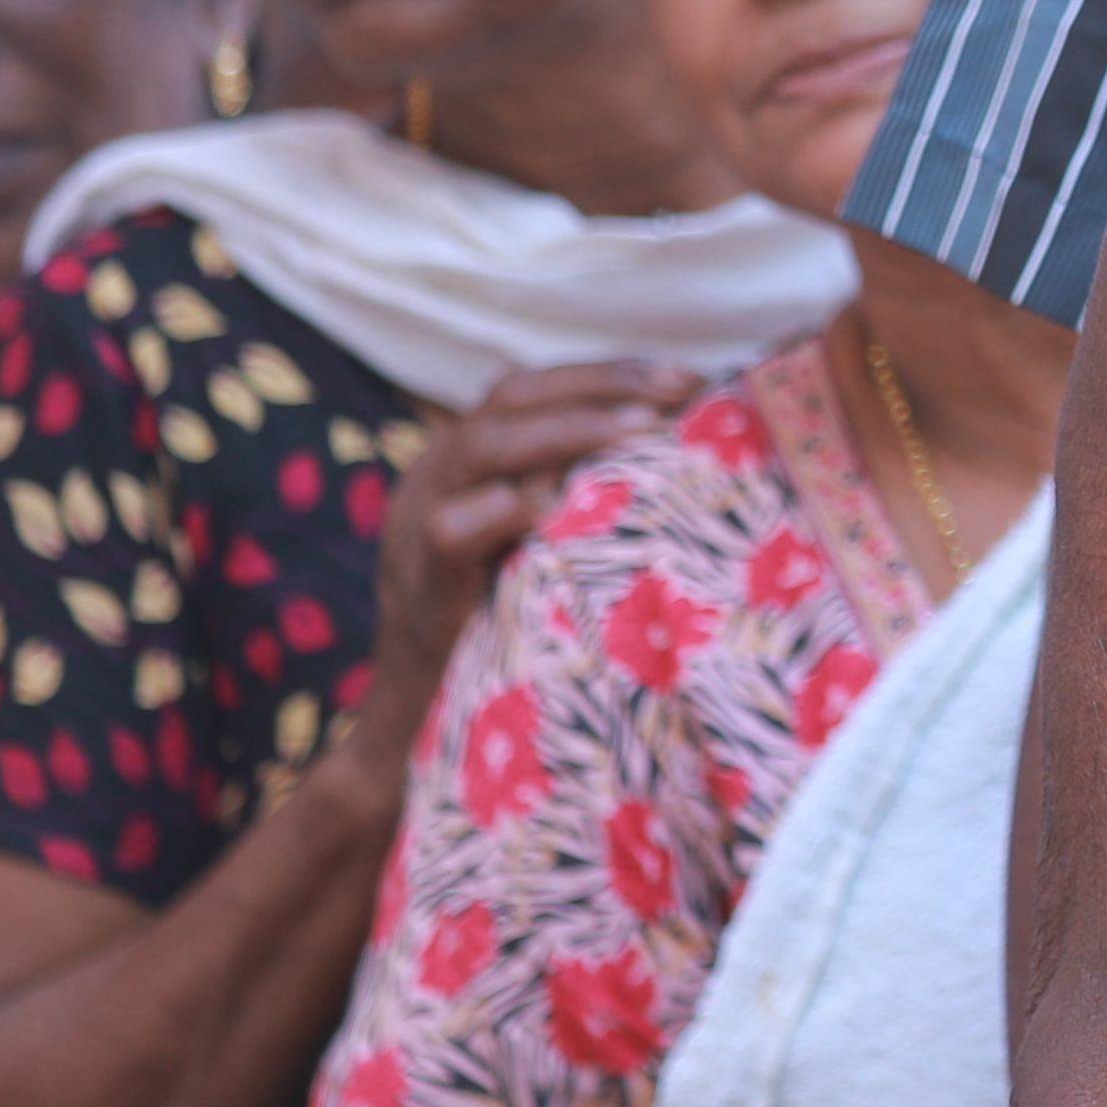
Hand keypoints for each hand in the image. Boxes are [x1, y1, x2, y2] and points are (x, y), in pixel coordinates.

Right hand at [360, 364, 684, 751]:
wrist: (420, 731)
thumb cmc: (509, 635)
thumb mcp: (545, 552)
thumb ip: (582, 501)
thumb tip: (689, 455)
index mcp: (465, 464)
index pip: (532, 388)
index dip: (609, 374)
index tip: (690, 378)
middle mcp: (435, 479)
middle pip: (512, 396)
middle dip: (604, 385)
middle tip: (682, 391)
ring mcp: (415, 525)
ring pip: (483, 446)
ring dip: (571, 429)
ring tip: (647, 430)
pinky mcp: (417, 583)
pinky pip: (452, 529)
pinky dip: (508, 510)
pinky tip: (564, 508)